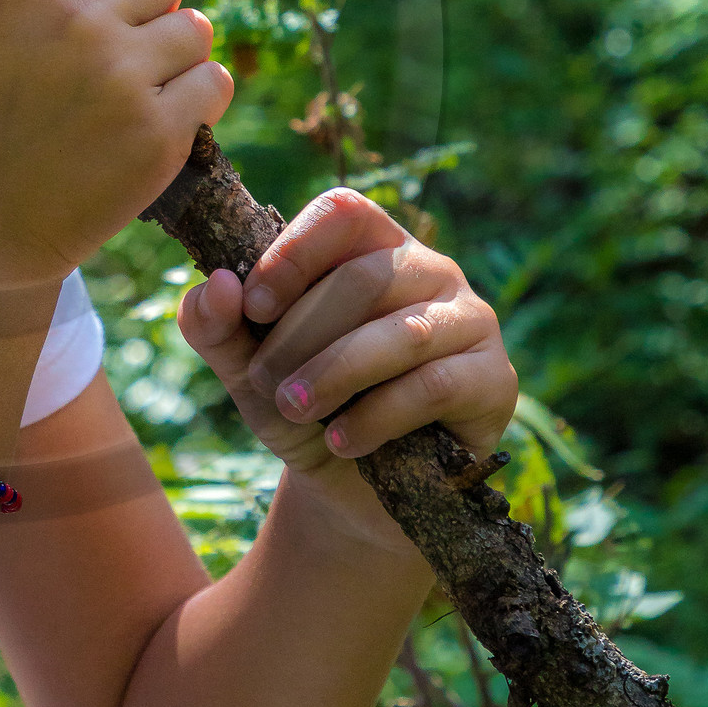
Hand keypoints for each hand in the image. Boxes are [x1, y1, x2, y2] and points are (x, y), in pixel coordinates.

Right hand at [0, 0, 233, 288]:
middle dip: (153, 4)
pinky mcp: (160, 136)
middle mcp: (81, 24)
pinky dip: (197, 99)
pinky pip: (214, 83)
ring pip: (196, 27)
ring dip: (177, 54)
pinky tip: (161, 119)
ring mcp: (125, 79)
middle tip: (124, 49)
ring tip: (140, 89)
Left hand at [177, 188, 517, 552]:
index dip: (295, 251)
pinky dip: (376, 416)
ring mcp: (470, 321)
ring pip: (401, 333)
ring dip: (334, 373)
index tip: (253, 304)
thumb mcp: (246, 369)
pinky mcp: (493, 380)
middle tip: (266, 383)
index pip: (343, 213)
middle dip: (300, 335)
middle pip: (364, 278)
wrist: (349, 493)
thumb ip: (215, 326)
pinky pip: (433, 386)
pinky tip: (341, 441)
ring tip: (294, 409)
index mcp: (372, 246)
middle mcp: (430, 269)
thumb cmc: (303, 409)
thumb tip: (214, 286)